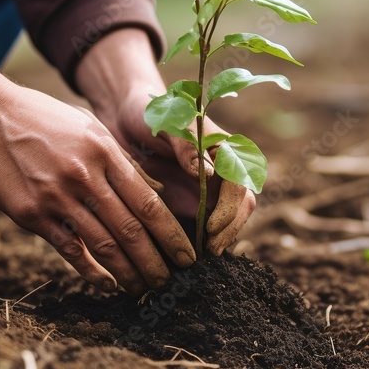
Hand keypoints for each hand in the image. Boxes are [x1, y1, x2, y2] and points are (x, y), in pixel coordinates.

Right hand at [0, 82, 195, 293]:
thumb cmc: (34, 117)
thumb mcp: (83, 126)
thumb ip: (115, 158)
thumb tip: (150, 189)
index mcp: (103, 150)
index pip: (148, 201)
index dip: (171, 233)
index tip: (186, 253)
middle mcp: (84, 174)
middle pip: (132, 228)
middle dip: (157, 260)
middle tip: (171, 281)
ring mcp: (56, 196)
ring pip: (104, 244)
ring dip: (129, 272)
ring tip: (145, 288)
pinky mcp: (30, 213)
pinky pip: (70, 249)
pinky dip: (92, 271)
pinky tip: (108, 284)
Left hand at [76, 29, 256, 254]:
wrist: (127, 114)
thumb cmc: (152, 110)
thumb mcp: (168, 121)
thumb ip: (187, 145)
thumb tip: (208, 174)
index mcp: (223, 150)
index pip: (239, 185)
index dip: (229, 210)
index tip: (211, 228)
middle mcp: (221, 171)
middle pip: (241, 207)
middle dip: (228, 231)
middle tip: (209, 251)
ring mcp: (208, 188)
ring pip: (227, 219)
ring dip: (219, 239)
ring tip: (201, 258)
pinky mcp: (191, 199)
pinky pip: (204, 224)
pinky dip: (201, 240)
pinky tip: (186, 254)